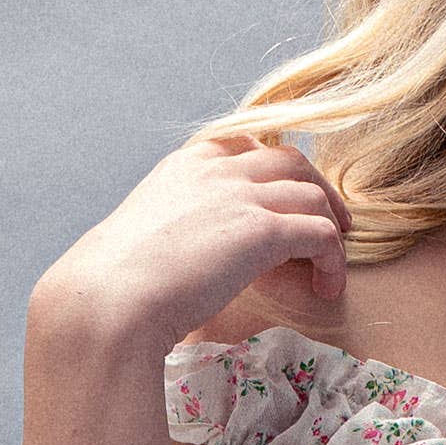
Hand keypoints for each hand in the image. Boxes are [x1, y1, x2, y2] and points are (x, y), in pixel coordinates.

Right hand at [34, 133, 352, 351]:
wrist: (112, 297)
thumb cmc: (119, 284)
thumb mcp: (147, 239)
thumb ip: (177, 231)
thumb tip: (188, 257)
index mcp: (186, 166)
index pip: (246, 147)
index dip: (276, 174)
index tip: (286, 202)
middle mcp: (217, 170)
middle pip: (290, 161)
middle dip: (317, 190)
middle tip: (331, 226)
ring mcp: (241, 196)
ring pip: (313, 194)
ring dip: (331, 229)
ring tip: (330, 265)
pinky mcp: (262, 231)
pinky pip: (321, 234)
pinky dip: (333, 260)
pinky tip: (326, 287)